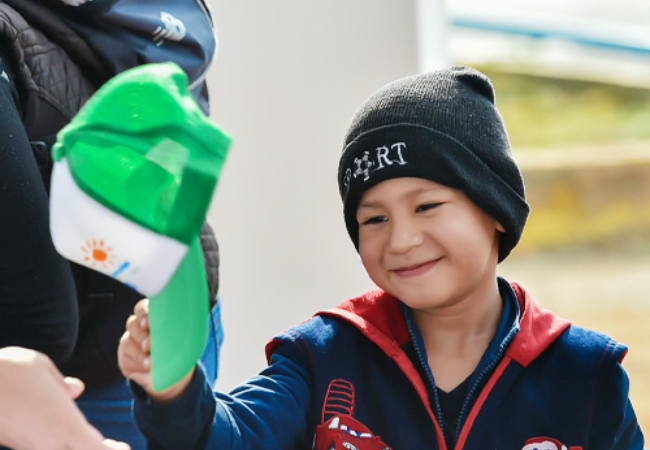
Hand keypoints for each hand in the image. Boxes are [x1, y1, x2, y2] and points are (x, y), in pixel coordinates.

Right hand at [0, 347, 129, 449]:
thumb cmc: (6, 372)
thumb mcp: (40, 368)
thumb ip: (59, 383)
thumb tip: (75, 390)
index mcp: (64, 424)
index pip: (94, 448)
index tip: (124, 449)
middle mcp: (49, 442)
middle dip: (97, 448)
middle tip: (116, 447)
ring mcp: (30, 445)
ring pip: (61, 449)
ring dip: (77, 443)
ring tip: (95, 441)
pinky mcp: (14, 442)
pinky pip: (43, 446)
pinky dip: (60, 442)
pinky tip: (62, 437)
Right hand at [118, 299, 193, 401]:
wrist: (173, 374)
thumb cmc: (180, 350)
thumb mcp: (183, 339)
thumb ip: (177, 331)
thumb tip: (177, 328)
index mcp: (153, 317)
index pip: (143, 307)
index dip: (144, 312)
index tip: (148, 322)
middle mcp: (139, 326)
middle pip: (133, 323)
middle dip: (141, 334)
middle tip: (149, 344)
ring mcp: (130, 340)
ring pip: (127, 340)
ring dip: (139, 351)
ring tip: (150, 360)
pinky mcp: (125, 356)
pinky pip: (125, 356)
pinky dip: (137, 361)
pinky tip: (147, 365)